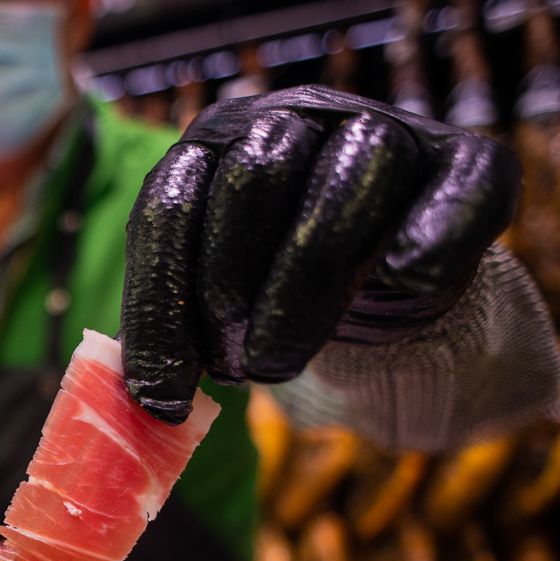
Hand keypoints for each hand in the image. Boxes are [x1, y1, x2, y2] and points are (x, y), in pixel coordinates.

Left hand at [121, 85, 520, 423]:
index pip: (169, 208)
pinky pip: (450, 193)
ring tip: (278, 364)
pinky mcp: (463, 161)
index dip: (159, 305)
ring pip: (347, 182)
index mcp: (214, 145)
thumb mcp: (213, 302)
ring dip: (305, 290)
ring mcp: (382, 129)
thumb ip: (174, 331)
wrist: (385, 278)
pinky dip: (422, 246)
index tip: (160, 394)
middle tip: (234, 369)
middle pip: (255, 179)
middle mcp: (292, 118)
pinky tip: (398, 287)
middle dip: (230, 289)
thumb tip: (141, 398)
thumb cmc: (278, 287)